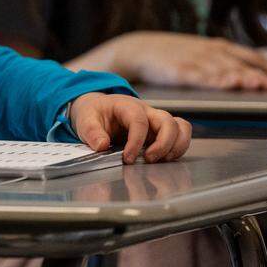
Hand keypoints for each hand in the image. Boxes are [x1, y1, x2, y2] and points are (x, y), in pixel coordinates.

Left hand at [69, 92, 191, 163]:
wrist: (99, 109)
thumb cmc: (95, 113)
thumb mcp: (86, 120)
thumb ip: (91, 132)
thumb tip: (102, 146)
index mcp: (127, 106)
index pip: (139, 121)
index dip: (136, 141)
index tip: (127, 158)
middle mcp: (146, 111)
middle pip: (167, 122)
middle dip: (163, 144)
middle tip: (148, 160)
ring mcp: (156, 121)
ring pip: (180, 127)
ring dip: (176, 146)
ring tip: (161, 160)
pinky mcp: (161, 131)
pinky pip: (180, 135)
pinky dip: (178, 148)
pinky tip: (165, 159)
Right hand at [101, 32, 266, 89]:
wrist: (138, 49)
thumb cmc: (171, 54)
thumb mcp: (200, 52)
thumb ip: (222, 62)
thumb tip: (247, 75)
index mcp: (217, 47)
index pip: (251, 56)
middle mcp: (209, 51)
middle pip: (240, 63)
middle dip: (259, 75)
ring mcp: (194, 60)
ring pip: (223, 69)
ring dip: (242, 77)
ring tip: (258, 85)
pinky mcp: (179, 70)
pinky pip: (200, 75)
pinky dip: (215, 79)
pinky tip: (226, 84)